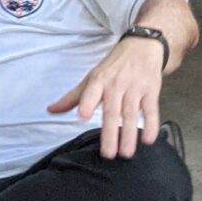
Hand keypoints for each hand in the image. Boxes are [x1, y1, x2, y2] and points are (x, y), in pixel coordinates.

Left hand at [47, 38, 163, 158]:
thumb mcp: (91, 78)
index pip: (91, 92)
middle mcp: (116, 85)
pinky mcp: (151, 91)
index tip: (83, 117)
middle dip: (110, 133)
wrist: (141, 46)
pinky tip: (148, 140)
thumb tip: (51, 111)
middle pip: (112, 111)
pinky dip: (151, 125)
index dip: (87, 104)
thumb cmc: (112, 67)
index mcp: (98, 81)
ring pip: (131, 114)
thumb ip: (72, 97)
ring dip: (129, 135)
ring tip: (126, 153)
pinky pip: (151, 110)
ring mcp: (134, 88)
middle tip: (108, 154)